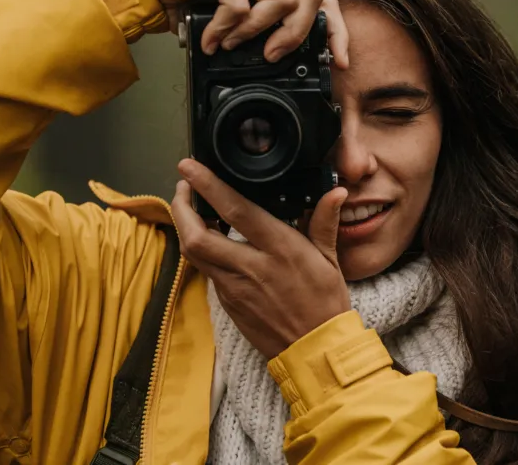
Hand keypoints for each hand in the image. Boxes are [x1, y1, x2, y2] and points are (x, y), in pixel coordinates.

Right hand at [139, 0, 348, 67]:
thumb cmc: (193, 3)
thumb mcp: (236, 22)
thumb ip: (261, 32)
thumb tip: (283, 61)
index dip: (337, 31)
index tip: (338, 62)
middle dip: (297, 34)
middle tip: (271, 55)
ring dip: (258, 31)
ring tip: (232, 44)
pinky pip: (238, 5)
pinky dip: (226, 30)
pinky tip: (210, 40)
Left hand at [170, 158, 350, 358]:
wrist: (314, 350)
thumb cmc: (325, 304)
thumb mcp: (329, 260)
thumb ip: (325, 222)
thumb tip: (335, 192)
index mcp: (280, 250)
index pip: (236, 211)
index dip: (209, 187)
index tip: (191, 167)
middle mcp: (252, 267)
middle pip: (197, 235)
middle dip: (182, 206)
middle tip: (184, 186)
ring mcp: (235, 287)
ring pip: (194, 253)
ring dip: (185, 226)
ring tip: (189, 207)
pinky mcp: (227, 302)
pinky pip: (206, 270)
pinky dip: (200, 250)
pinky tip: (207, 237)